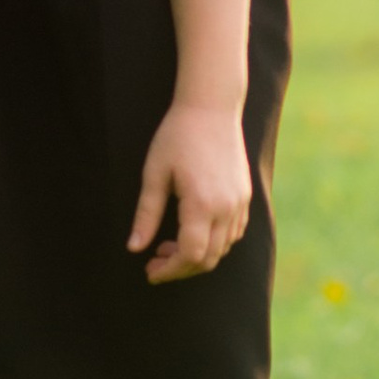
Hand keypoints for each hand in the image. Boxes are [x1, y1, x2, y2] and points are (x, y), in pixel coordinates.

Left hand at [129, 99, 251, 283]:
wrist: (211, 106)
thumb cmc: (177, 136)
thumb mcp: (154, 173)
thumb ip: (146, 214)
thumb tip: (134, 248)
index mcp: (202, 204)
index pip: (190, 254)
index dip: (169, 270)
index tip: (150, 271)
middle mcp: (226, 208)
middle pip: (208, 258)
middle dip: (180, 268)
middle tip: (155, 262)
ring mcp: (239, 202)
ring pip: (223, 248)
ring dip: (197, 256)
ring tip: (168, 245)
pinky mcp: (244, 195)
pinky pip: (233, 233)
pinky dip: (214, 243)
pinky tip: (193, 231)